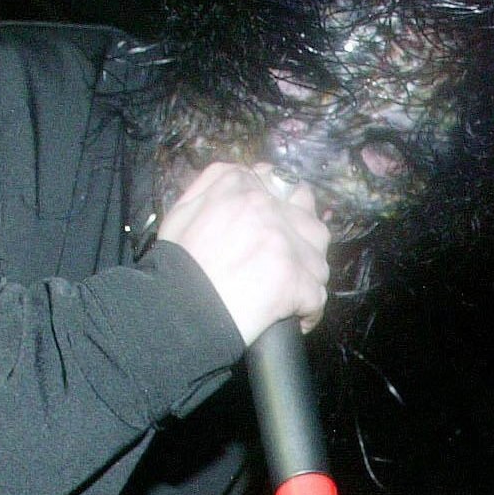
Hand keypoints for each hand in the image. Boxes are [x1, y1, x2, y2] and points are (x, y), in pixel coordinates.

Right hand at [160, 160, 332, 344]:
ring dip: (308, 276)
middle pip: (308, 218)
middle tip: (290, 261)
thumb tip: (239, 176)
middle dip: (304, 239)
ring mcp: (285, 243)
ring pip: (317, 257)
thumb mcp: (182, 209)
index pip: (281, 184)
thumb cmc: (176, 264)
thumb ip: (213, 184)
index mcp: (241, 187)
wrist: (178, 307)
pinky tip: (296, 317)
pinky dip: (309, 311)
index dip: (285, 208)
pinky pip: (317, 296)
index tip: (280, 227)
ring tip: (292, 291)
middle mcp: (268, 207)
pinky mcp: (296, 279)